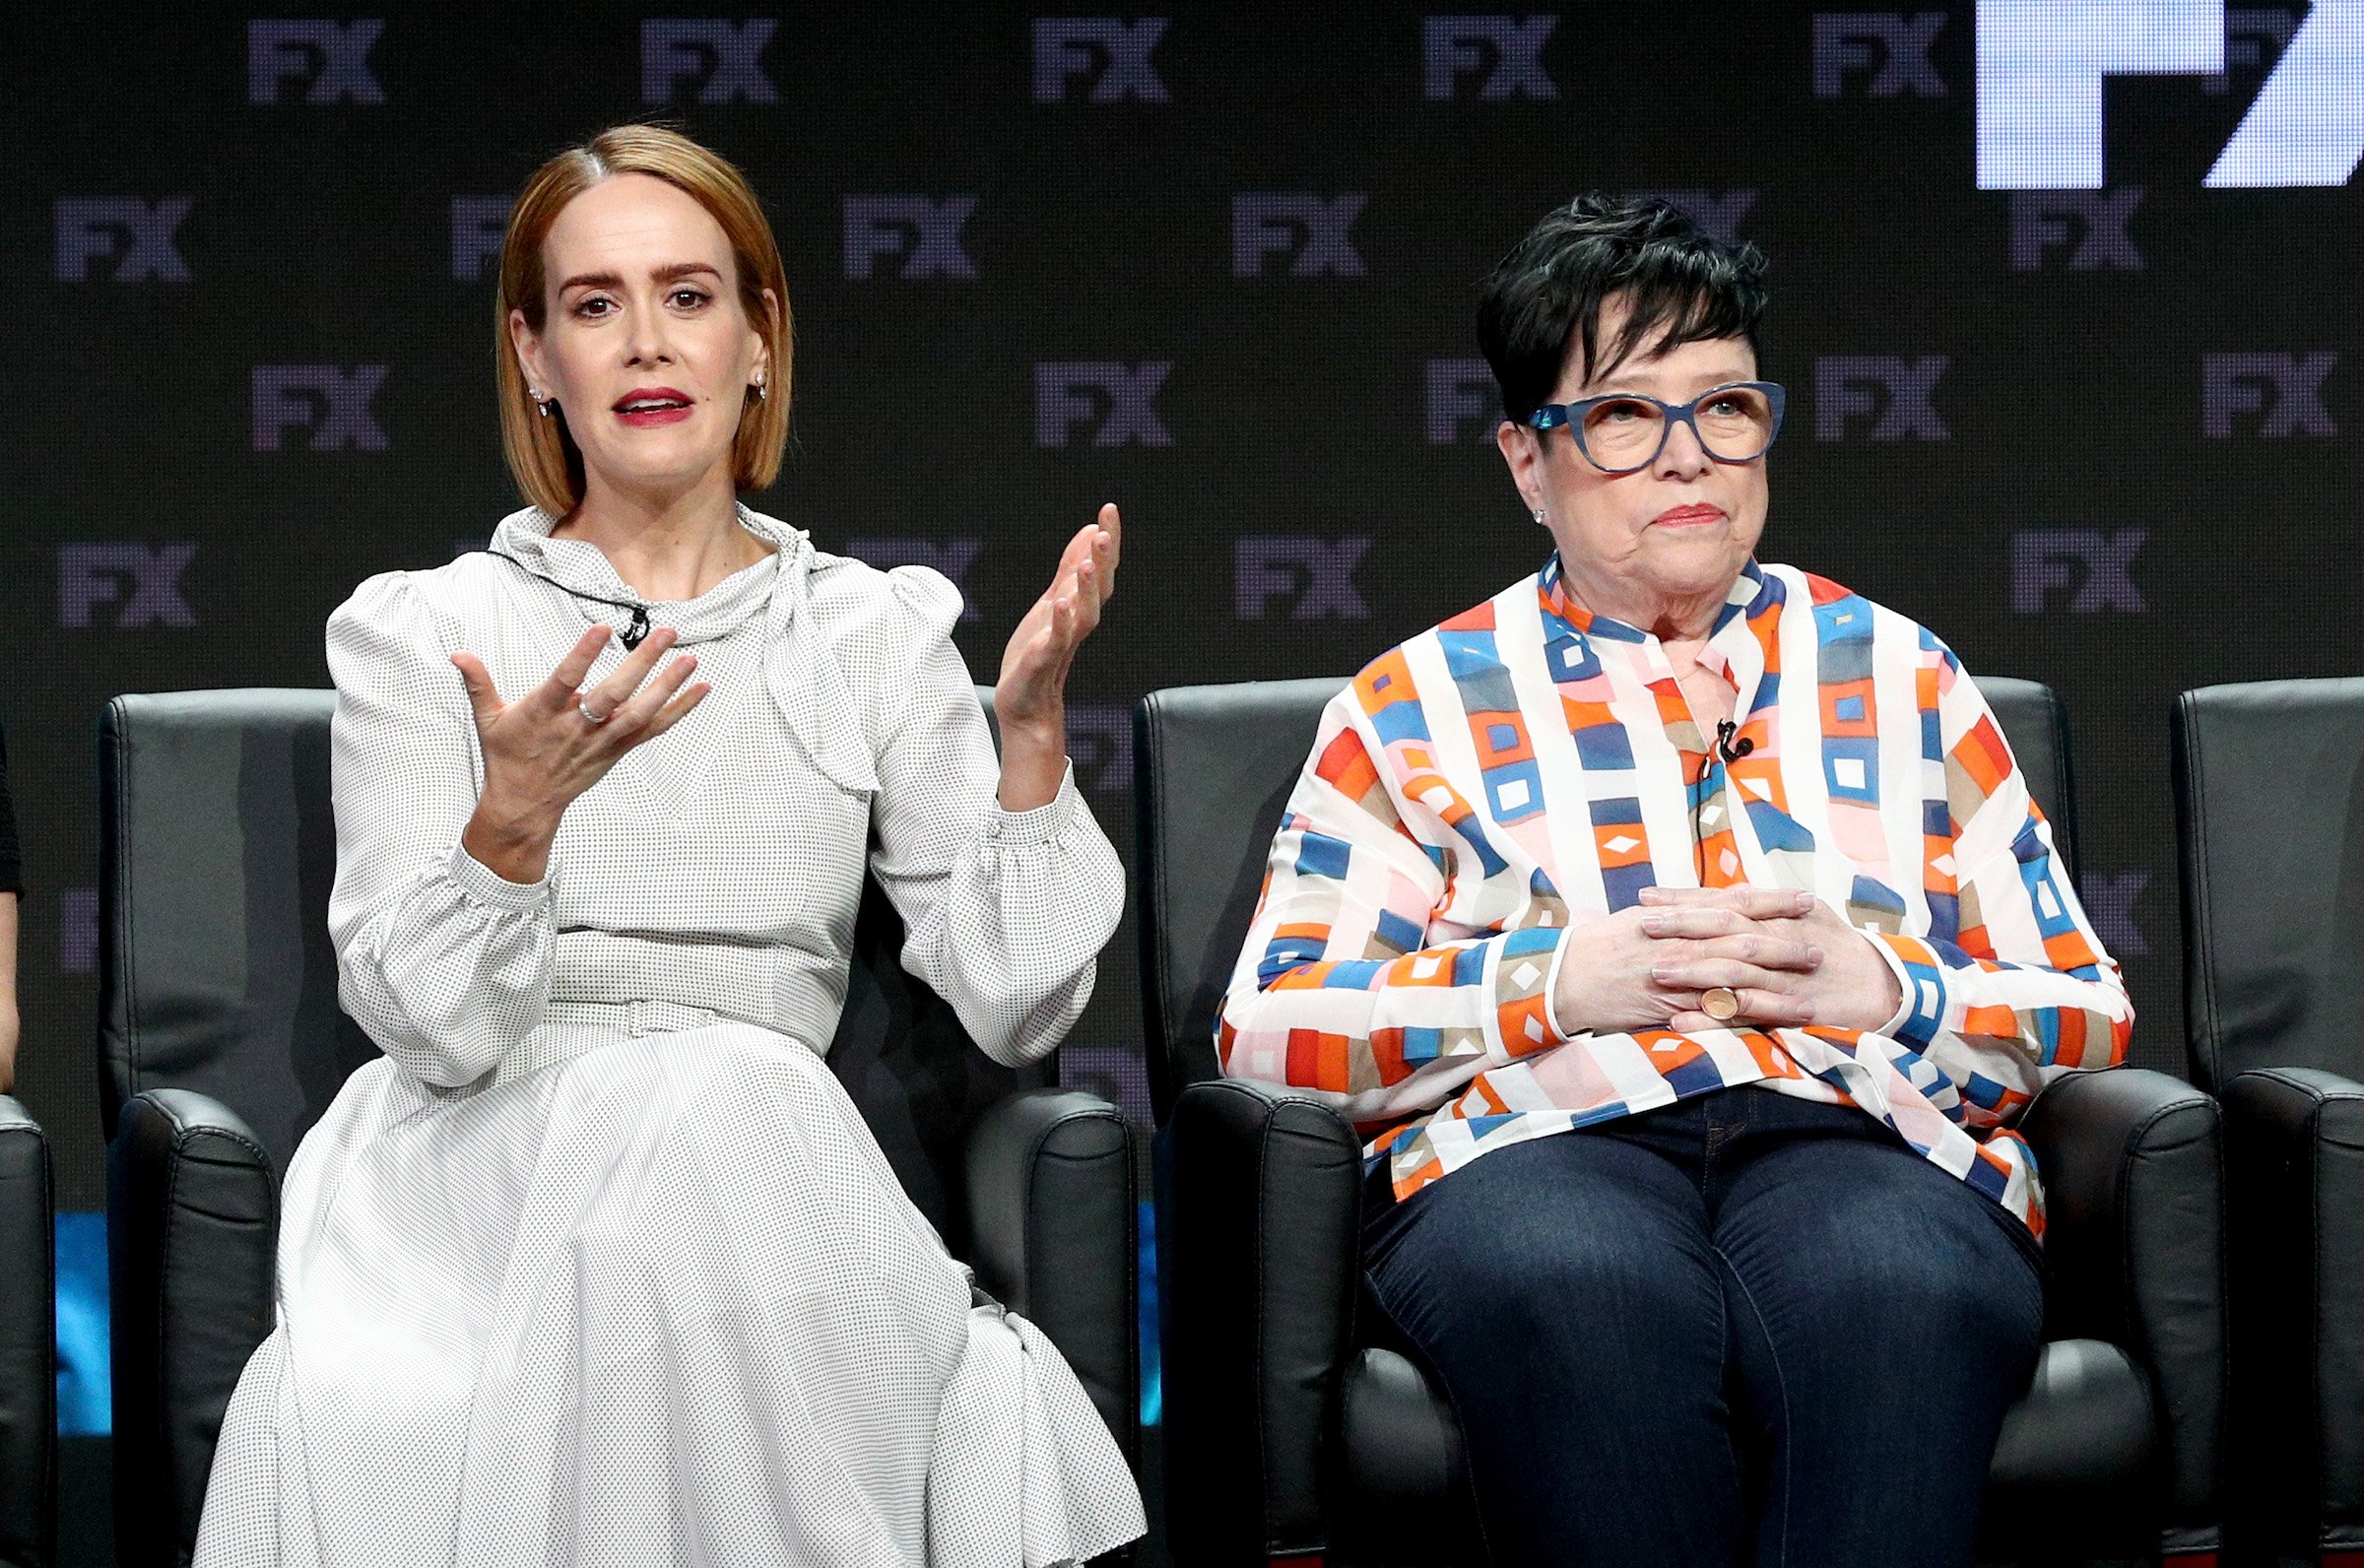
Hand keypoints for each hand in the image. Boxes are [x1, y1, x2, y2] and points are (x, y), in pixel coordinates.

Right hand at [451, 625, 708, 881]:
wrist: (525, 806)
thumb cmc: (508, 757)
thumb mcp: (489, 720)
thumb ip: (479, 684)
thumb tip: (459, 655)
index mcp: (543, 714)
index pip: (566, 680)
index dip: (583, 655)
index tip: (602, 628)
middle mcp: (577, 728)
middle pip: (614, 694)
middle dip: (642, 663)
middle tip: (666, 632)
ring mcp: (602, 741)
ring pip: (640, 713)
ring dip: (668, 686)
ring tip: (691, 658)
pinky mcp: (618, 751)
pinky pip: (654, 729)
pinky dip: (680, 709)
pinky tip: (702, 688)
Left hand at [994, 504, 1118, 809]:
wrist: (1027, 704)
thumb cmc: (1039, 652)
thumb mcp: (1052, 601)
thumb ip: (1070, 568)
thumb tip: (1090, 530)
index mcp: (1079, 606)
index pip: (1099, 570)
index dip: (1107, 541)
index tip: (1110, 509)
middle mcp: (1076, 623)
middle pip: (1098, 589)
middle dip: (1102, 561)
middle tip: (1105, 532)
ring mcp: (1061, 643)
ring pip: (1082, 615)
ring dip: (1085, 590)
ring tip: (1085, 563)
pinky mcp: (1042, 662)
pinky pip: (1055, 642)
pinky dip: (1059, 623)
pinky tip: (1058, 603)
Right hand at [1551, 891, 1824, 1036]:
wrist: (1565, 976)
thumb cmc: (1603, 945)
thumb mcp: (1644, 918)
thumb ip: (1684, 912)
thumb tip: (1719, 904)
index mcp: (1677, 917)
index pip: (1734, 904)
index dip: (1773, 902)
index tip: (1806, 901)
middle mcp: (1681, 943)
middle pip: (1744, 942)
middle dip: (1785, 945)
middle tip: (1820, 948)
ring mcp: (1675, 977)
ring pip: (1735, 981)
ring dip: (1776, 987)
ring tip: (1809, 993)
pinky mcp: (1668, 1008)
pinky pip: (1711, 1015)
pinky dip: (1743, 1019)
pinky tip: (1770, 1025)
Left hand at [1635, 885, 1903, 1032]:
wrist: (1885, 988)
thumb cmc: (1840, 948)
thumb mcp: (1809, 915)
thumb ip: (1767, 903)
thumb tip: (1731, 888)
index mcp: (1779, 916)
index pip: (1723, 902)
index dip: (1684, 899)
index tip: (1646, 898)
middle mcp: (1779, 943)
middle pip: (1724, 930)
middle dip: (1681, 927)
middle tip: (1640, 927)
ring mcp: (1783, 980)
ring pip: (1732, 972)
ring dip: (1692, 972)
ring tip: (1654, 972)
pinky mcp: (1790, 1013)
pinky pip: (1748, 1016)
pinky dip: (1714, 1018)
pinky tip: (1681, 1021)